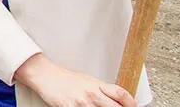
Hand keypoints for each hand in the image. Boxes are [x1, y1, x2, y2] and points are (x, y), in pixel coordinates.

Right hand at [14, 54, 135, 106]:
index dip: (131, 103)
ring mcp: (82, 104)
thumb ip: (101, 89)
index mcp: (97, 85)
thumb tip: (116, 99)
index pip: (121, 94)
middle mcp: (92, 94)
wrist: (45, 76)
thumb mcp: (87, 79)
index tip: (133, 106)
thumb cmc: (65, 78)